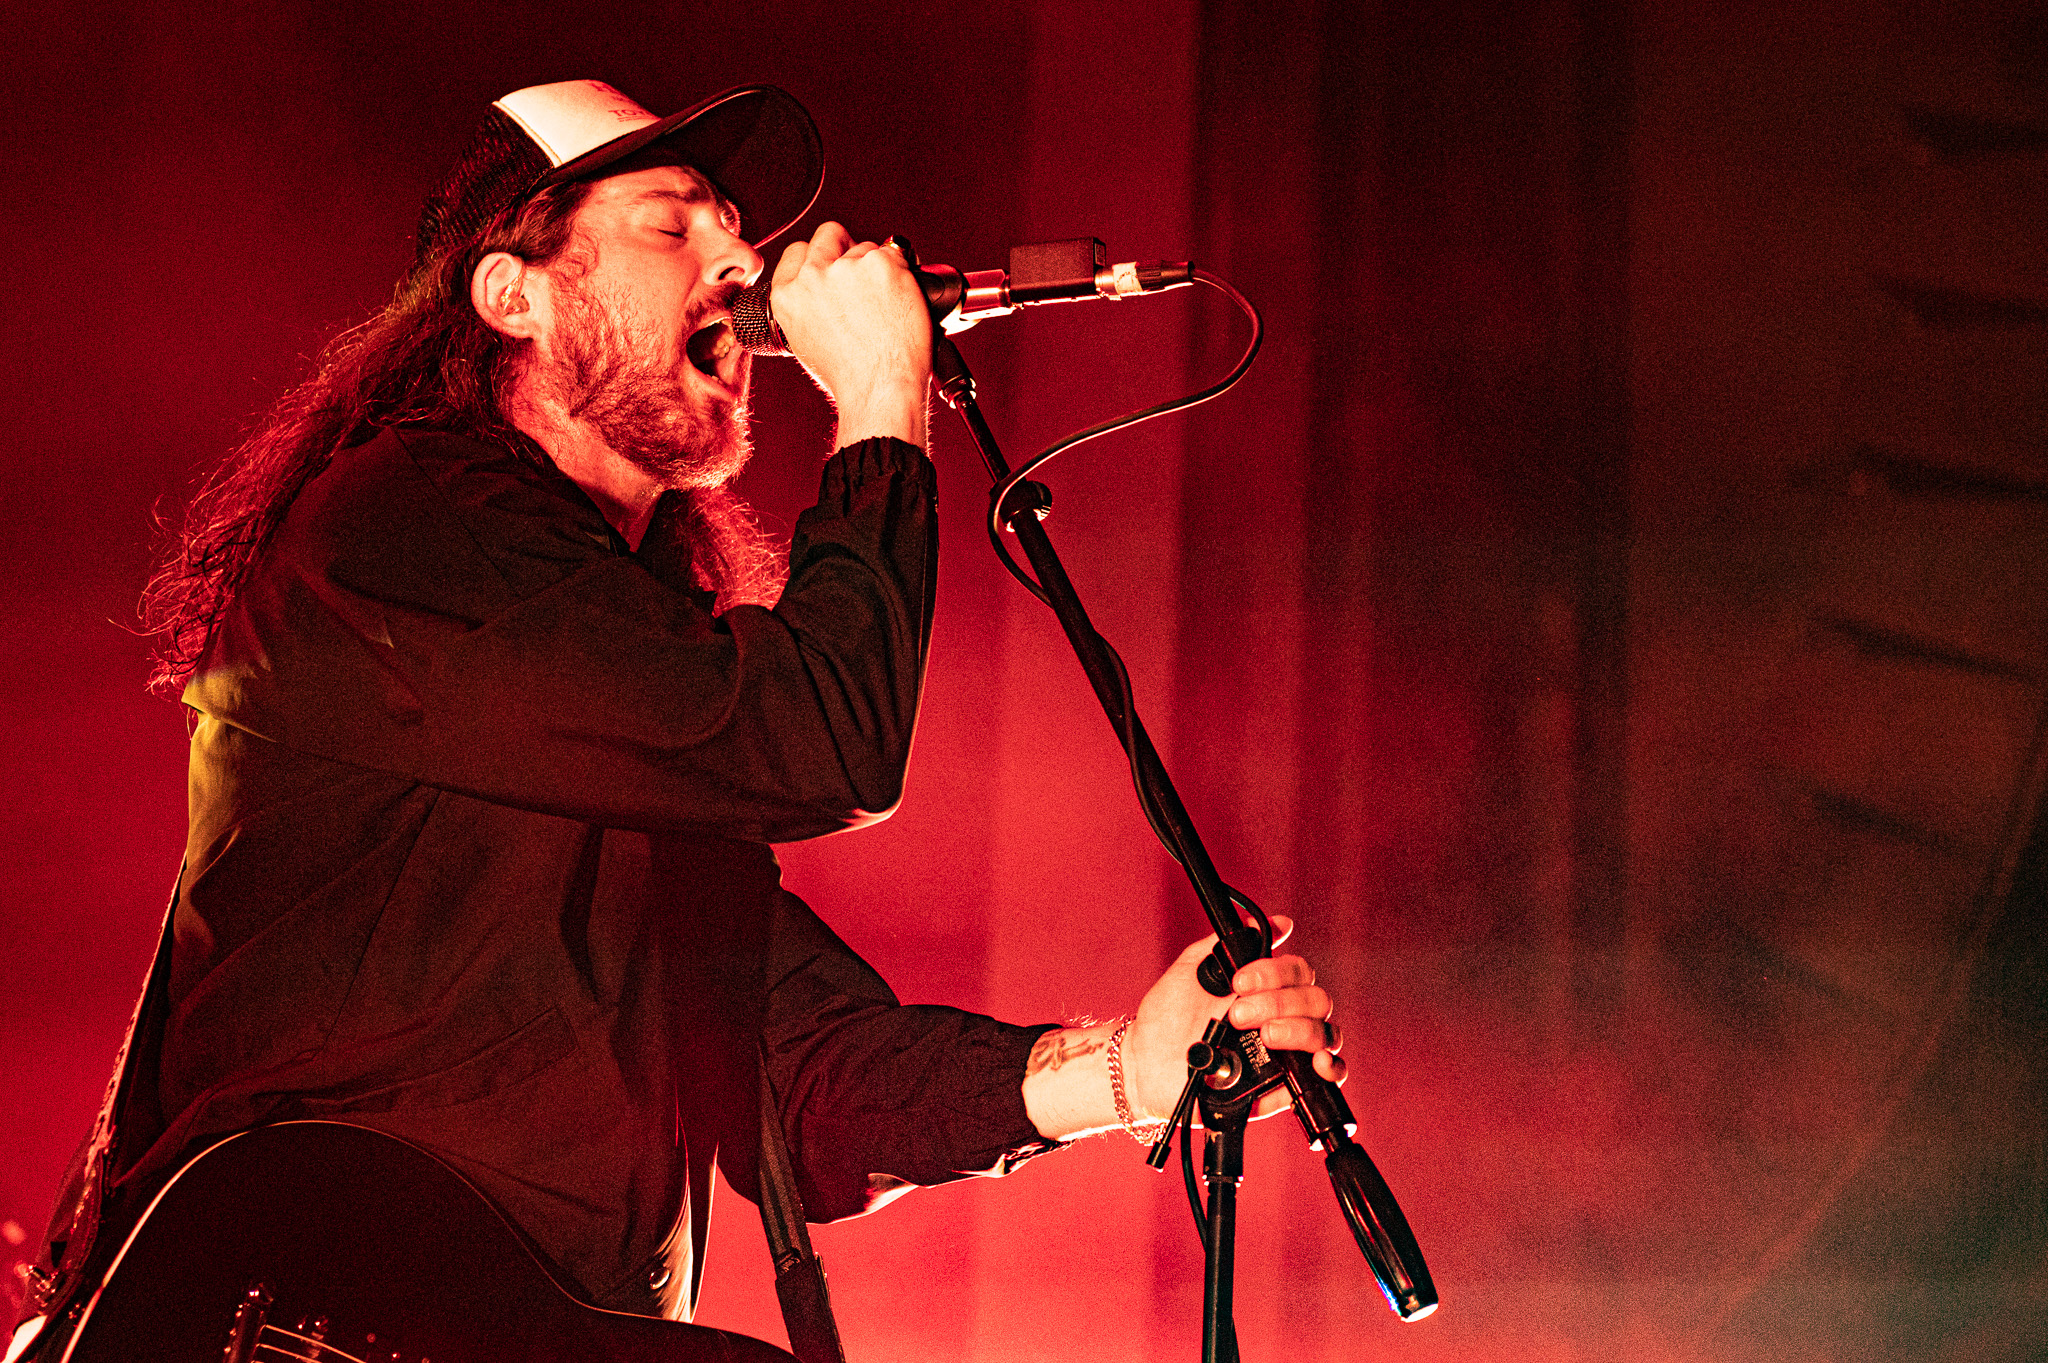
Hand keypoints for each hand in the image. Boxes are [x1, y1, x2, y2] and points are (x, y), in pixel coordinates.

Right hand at [766, 222, 930, 446]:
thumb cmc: (850, 376)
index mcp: (787, 295)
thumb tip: (824, 290)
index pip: (797, 251)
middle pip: (829, 234)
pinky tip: (900, 303)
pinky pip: (896, 256)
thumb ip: (807, 306)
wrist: (880, 389)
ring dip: (877, 269)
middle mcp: (812, 276)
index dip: (818, 256)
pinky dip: (902, 275)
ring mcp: (848, 268)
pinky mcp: (882, 265)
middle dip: (846, 246)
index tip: (832, 266)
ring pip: (866, 248)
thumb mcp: (806, 341)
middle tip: (864, 274)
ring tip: (884, 307)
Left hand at [1123, 915, 1345, 1122]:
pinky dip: (1332, 1068)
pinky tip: (1318, 1064)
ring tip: (1264, 1036)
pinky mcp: (1283, 1088)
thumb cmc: (1166, 1017)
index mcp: (1264, 990)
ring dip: (1299, 1030)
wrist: (1146, 1065)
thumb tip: (1259, 922)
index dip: (1274, 973)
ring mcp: (1286, 1053)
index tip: (1239, 982)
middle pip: (1316, 1001)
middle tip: (1238, 1013)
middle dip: (1280, 1002)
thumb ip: (1223, 944)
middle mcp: (1282, 1019)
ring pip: (1325, 1034)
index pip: (1298, 972)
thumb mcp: (1189, 971)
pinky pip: (1328, 1078)